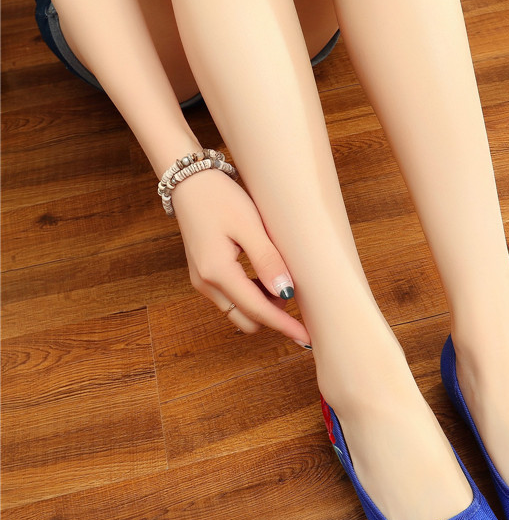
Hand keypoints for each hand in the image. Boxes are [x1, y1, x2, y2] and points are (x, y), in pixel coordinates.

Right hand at [170, 169, 311, 348]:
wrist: (189, 182)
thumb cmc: (220, 198)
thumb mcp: (250, 226)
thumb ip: (268, 261)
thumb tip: (286, 293)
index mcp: (217, 272)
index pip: (258, 311)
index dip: (285, 326)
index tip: (307, 337)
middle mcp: (206, 284)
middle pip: (248, 320)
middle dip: (273, 315)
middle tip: (292, 289)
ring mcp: (203, 282)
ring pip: (239, 312)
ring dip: (262, 304)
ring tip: (278, 273)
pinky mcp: (205, 277)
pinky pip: (232, 299)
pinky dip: (252, 294)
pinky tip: (265, 274)